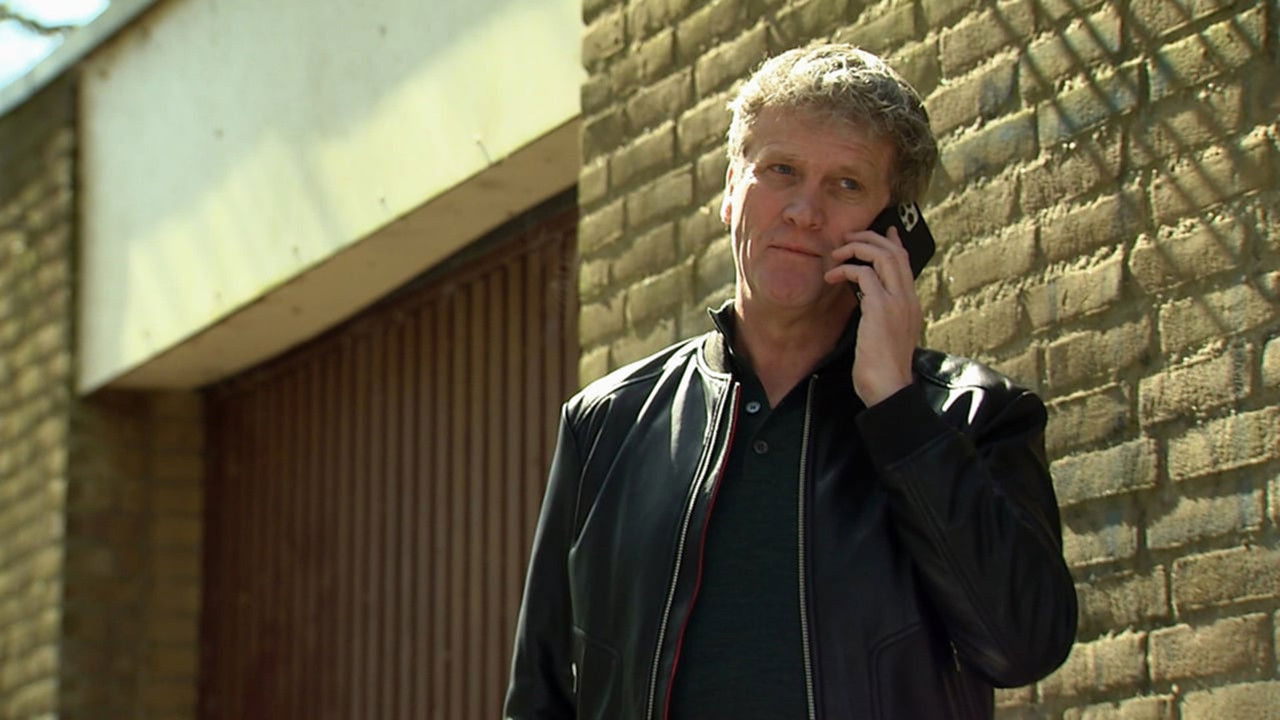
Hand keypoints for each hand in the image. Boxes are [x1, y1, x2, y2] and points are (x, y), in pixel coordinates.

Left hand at [824, 226, 921, 405]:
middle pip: (895, 252)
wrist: (889, 389)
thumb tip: (867, 303)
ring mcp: (897, 302)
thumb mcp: (886, 336)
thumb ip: (881, 315)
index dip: (893, 242)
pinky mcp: (881, 308)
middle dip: (870, 238)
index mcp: (911, 304)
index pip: (906, 262)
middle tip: (848, 238)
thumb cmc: (882, 369)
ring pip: (882, 256)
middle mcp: (908, 298)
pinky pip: (863, 274)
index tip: (884, 229)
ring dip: (856, 248)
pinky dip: (845, 269)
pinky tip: (831, 278)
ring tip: (837, 254)